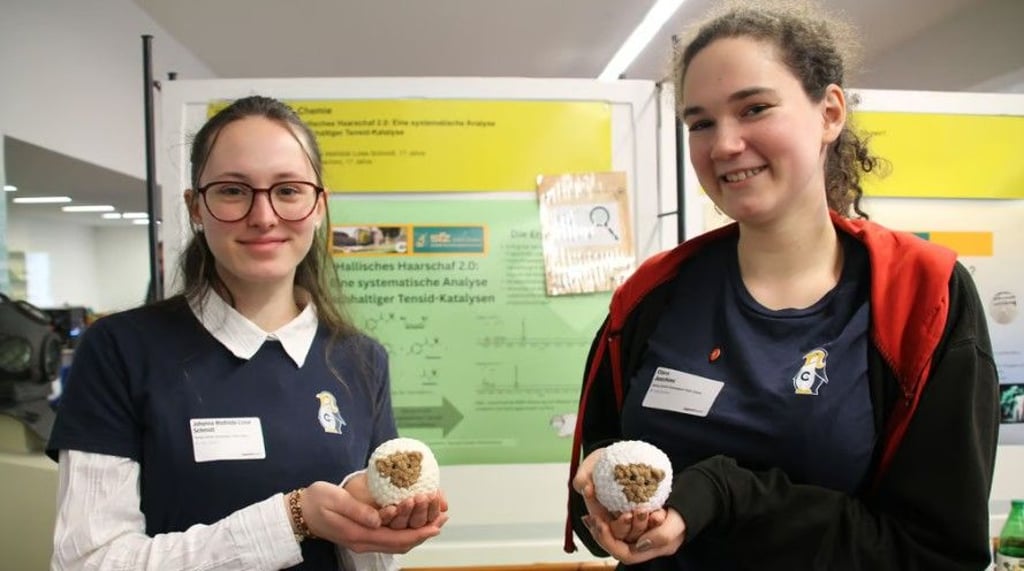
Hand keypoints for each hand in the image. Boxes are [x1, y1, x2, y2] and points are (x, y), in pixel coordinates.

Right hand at [301, 481, 447, 553]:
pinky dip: (404, 530)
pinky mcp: (362, 534)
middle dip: (422, 534)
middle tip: (442, 520)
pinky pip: (388, 537)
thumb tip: (380, 519)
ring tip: (434, 520)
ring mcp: (363, 540)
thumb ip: (358, 510)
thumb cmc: (317, 501)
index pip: (394, 538)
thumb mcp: (335, 500)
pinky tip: (413, 519)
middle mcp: (363, 541)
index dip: (417, 533)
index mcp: (359, 534)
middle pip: (399, 544)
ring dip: (416, 533)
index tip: (435, 525)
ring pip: (395, 542)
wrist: (300, 512)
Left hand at [584, 507, 684, 563]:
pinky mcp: (633, 520)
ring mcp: (636, 532)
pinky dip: (604, 512)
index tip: (601, 525)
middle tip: (591, 517)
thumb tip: (641, 542)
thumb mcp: (676, 526)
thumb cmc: (685, 515)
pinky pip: (615, 519)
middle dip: (601, 532)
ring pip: (613, 531)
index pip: (625, 554)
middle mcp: (640, 543)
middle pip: (615, 543)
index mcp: (649, 550)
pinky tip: (596, 502)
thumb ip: (661, 536)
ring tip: (589, 513)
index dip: (610, 542)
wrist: (690, 502)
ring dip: (600, 521)